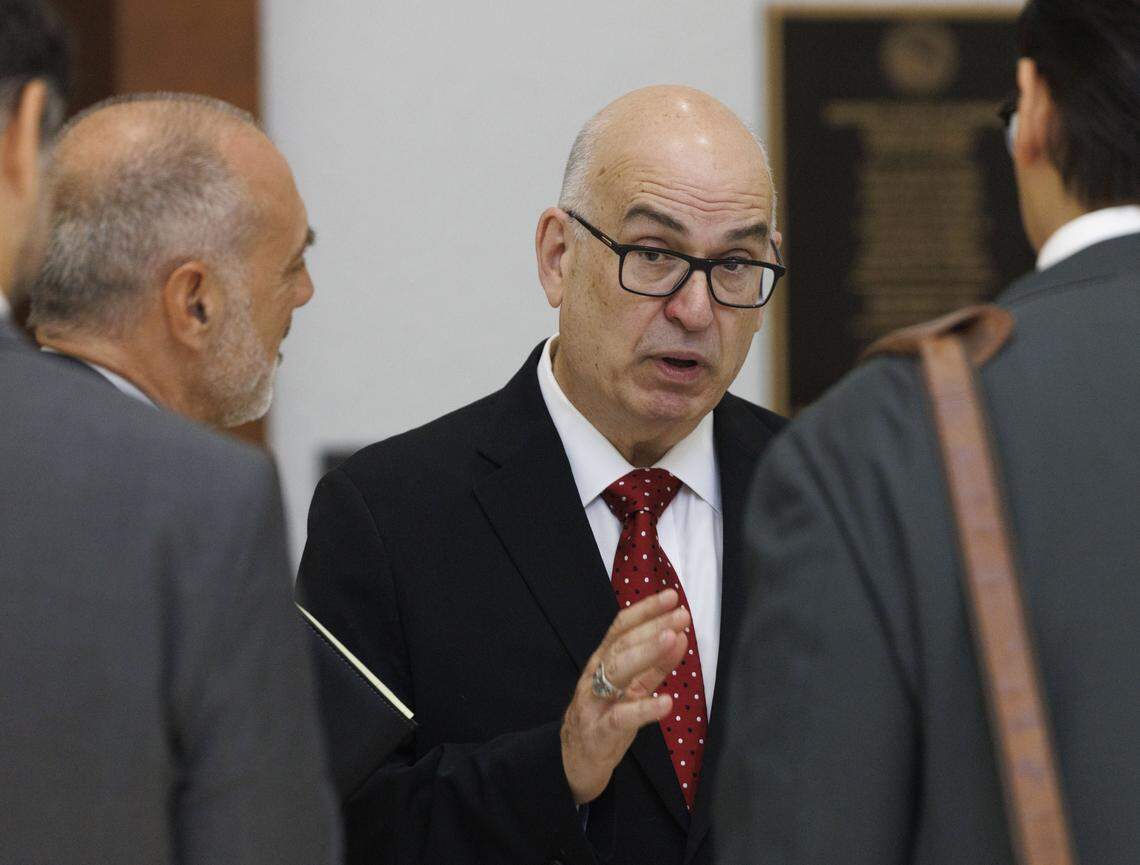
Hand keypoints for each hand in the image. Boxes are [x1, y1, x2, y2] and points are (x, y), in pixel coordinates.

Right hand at [560, 589, 689, 804]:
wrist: (574, 761)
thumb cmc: (605, 718)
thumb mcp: (631, 688)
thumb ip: (654, 665)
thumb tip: (680, 636)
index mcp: (602, 661)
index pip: (621, 627)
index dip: (645, 610)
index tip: (670, 596)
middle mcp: (596, 675)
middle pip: (622, 645)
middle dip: (652, 627)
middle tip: (680, 615)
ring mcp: (595, 702)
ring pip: (618, 671)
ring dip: (647, 653)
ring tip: (673, 640)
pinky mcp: (600, 731)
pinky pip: (622, 717)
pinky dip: (645, 709)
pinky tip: (667, 702)